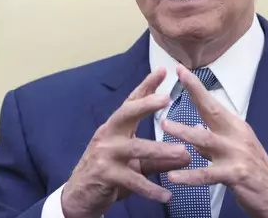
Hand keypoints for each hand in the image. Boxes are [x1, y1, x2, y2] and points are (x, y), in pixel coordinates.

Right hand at [61, 68, 191, 217]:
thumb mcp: (134, 162)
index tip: (162, 70)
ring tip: (183, 152)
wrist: (79, 196)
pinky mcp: (106, 176)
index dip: (146, 86)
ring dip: (161, 150)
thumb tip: (187, 154)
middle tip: (166, 98)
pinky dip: (151, 189)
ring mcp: (105, 155)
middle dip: (146, 105)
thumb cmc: (109, 172)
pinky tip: (167, 195)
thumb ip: (159, 157)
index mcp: (115, 127)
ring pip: (136, 149)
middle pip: (126, 114)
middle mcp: (108, 136)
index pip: (132, 102)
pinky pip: (133, 181)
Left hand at [162, 65, 267, 217]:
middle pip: (212, 110)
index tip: (180, 70)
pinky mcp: (236, 174)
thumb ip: (212, 139)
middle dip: (195, 92)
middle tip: (176, 78)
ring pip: (206, 139)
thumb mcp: (234, 150)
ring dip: (184, 131)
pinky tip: (173, 176)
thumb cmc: (253, 171)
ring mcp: (237, 154)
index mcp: (235, 127)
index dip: (196, 86)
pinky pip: (207, 174)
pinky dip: (189, 175)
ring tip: (165, 125)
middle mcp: (237, 135)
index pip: (213, 102)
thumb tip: (195, 124)